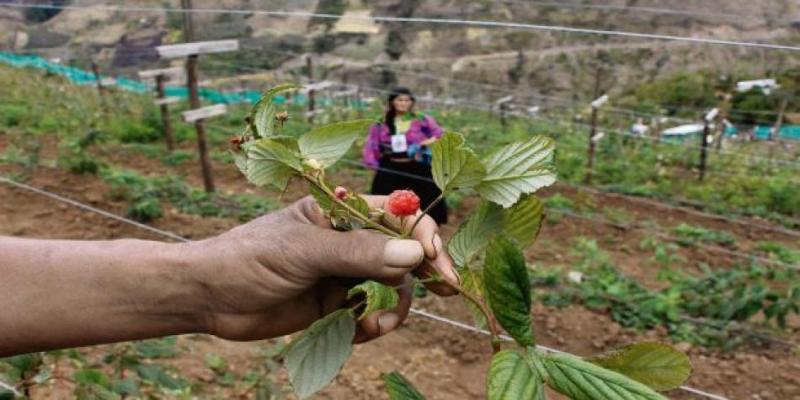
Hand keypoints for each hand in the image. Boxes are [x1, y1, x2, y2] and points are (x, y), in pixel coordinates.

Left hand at [190, 195, 457, 342]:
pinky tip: (361, 332)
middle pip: (403, 252)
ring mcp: (343, 273)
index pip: (397, 216)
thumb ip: (357, 253)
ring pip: (392, 286)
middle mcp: (348, 240)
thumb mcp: (304, 251)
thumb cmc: (248, 258)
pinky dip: (372, 324)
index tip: (437, 263)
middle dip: (423, 272)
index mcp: (341, 212)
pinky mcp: (334, 304)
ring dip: (395, 306)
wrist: (208, 299)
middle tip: (446, 291)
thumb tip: (414, 256)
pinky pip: (370, 313)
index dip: (423, 236)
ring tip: (380, 324)